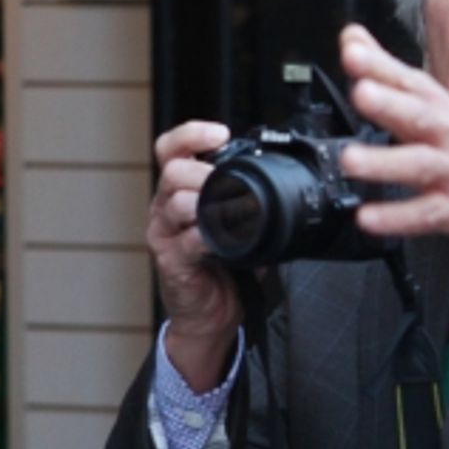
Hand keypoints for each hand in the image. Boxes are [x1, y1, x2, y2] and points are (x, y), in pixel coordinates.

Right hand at [148, 121, 242, 390]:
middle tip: (229, 183)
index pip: (171, 149)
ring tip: (232, 213)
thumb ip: (250, 198)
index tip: (220, 133)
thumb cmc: (225, 267)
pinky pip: (187, 240)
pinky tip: (224, 241)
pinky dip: (209, 237)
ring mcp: (164, 234)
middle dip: (205, 171)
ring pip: (176, 201)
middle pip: (172, 170)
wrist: (211, 314)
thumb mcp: (240, 223)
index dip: (191, 134)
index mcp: (180, 191)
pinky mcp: (171, 261)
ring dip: (208, 203)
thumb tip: (284, 176)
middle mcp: (165, 207)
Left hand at [337, 25, 448, 265]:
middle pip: (420, 115)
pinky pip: (425, 214)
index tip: (352, 50)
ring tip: (351, 160)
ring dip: (384, 162)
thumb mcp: (435, 102)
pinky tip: (369, 217)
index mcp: (439, 106)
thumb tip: (351, 35)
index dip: (379, 64)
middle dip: (390, 103)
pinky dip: (396, 216)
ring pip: (420, 165)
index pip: (409, 80)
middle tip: (362, 93)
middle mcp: (448, 135)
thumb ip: (388, 71)